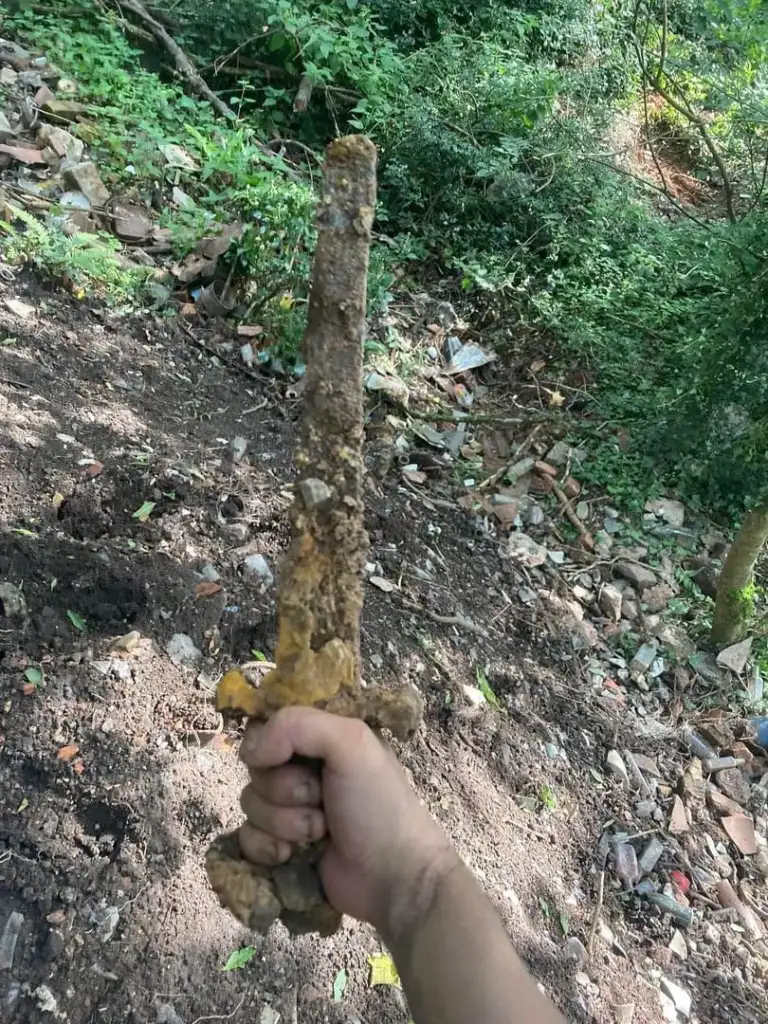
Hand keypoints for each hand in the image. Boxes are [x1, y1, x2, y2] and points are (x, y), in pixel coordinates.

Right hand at [237, 707, 456, 936]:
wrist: (392, 878)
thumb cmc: (377, 806)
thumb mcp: (351, 743)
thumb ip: (297, 725)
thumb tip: (249, 750)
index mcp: (322, 741)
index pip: (269, 727)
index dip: (269, 743)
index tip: (285, 757)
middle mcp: (305, 771)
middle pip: (257, 768)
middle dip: (284, 788)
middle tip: (320, 798)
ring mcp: (291, 811)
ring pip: (251, 803)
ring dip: (283, 820)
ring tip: (319, 831)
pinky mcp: (281, 848)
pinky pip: (246, 837)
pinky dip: (266, 846)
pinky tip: (293, 855)